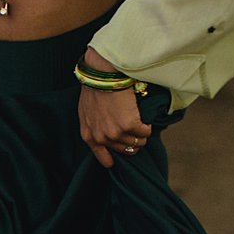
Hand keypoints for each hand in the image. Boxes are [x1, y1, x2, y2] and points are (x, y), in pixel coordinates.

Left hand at [77, 48, 151, 167]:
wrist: (102, 75)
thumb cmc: (95, 88)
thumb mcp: (86, 112)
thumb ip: (94, 126)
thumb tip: (106, 132)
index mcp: (89, 135)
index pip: (102, 158)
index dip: (112, 158)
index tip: (119, 157)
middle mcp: (102, 138)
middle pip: (125, 150)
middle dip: (132, 141)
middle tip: (135, 130)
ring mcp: (115, 133)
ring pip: (137, 143)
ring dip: (141, 134)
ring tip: (140, 122)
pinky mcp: (129, 125)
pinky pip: (145, 132)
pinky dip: (147, 126)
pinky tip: (144, 118)